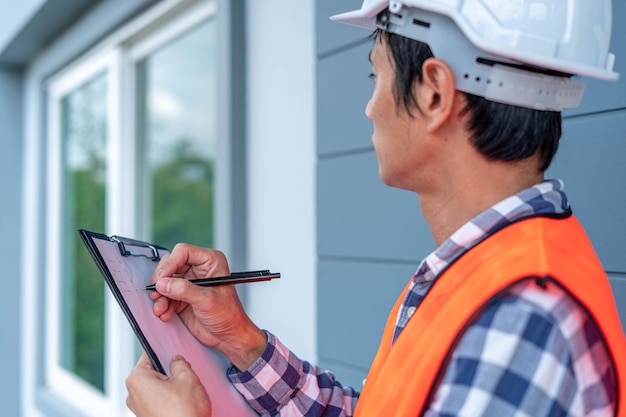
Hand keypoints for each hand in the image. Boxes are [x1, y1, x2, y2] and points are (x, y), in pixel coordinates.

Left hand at [126, 353, 210, 416]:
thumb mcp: (188, 379)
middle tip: (182, 376)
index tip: (173, 353)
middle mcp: (133, 394)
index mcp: (137, 380)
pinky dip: (169, 400)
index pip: (149, 355)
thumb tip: (177, 360)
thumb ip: (180, 363)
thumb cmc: (183, 414)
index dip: (164, 352)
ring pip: (156, 388)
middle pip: (153, 372)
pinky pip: (158, 401)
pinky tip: (180, 403)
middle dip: (168, 372)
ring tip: (183, 393)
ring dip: (170, 387)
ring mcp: (139, 408)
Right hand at [149, 243, 266, 370]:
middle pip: (170, 264)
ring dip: (160, 295)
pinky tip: (166, 314)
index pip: (183, 252)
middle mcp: (199, 268)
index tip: (161, 279)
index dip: (170, 264)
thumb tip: (163, 283)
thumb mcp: (207, 300)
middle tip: (157, 293)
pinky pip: (165, 294)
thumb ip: (184, 290)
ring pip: (165, 280)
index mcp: (211, 262)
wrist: (228, 336)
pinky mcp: (182, 295)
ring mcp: (189, 281)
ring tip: (161, 309)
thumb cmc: (228, 315)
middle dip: (162, 281)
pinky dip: (162, 304)